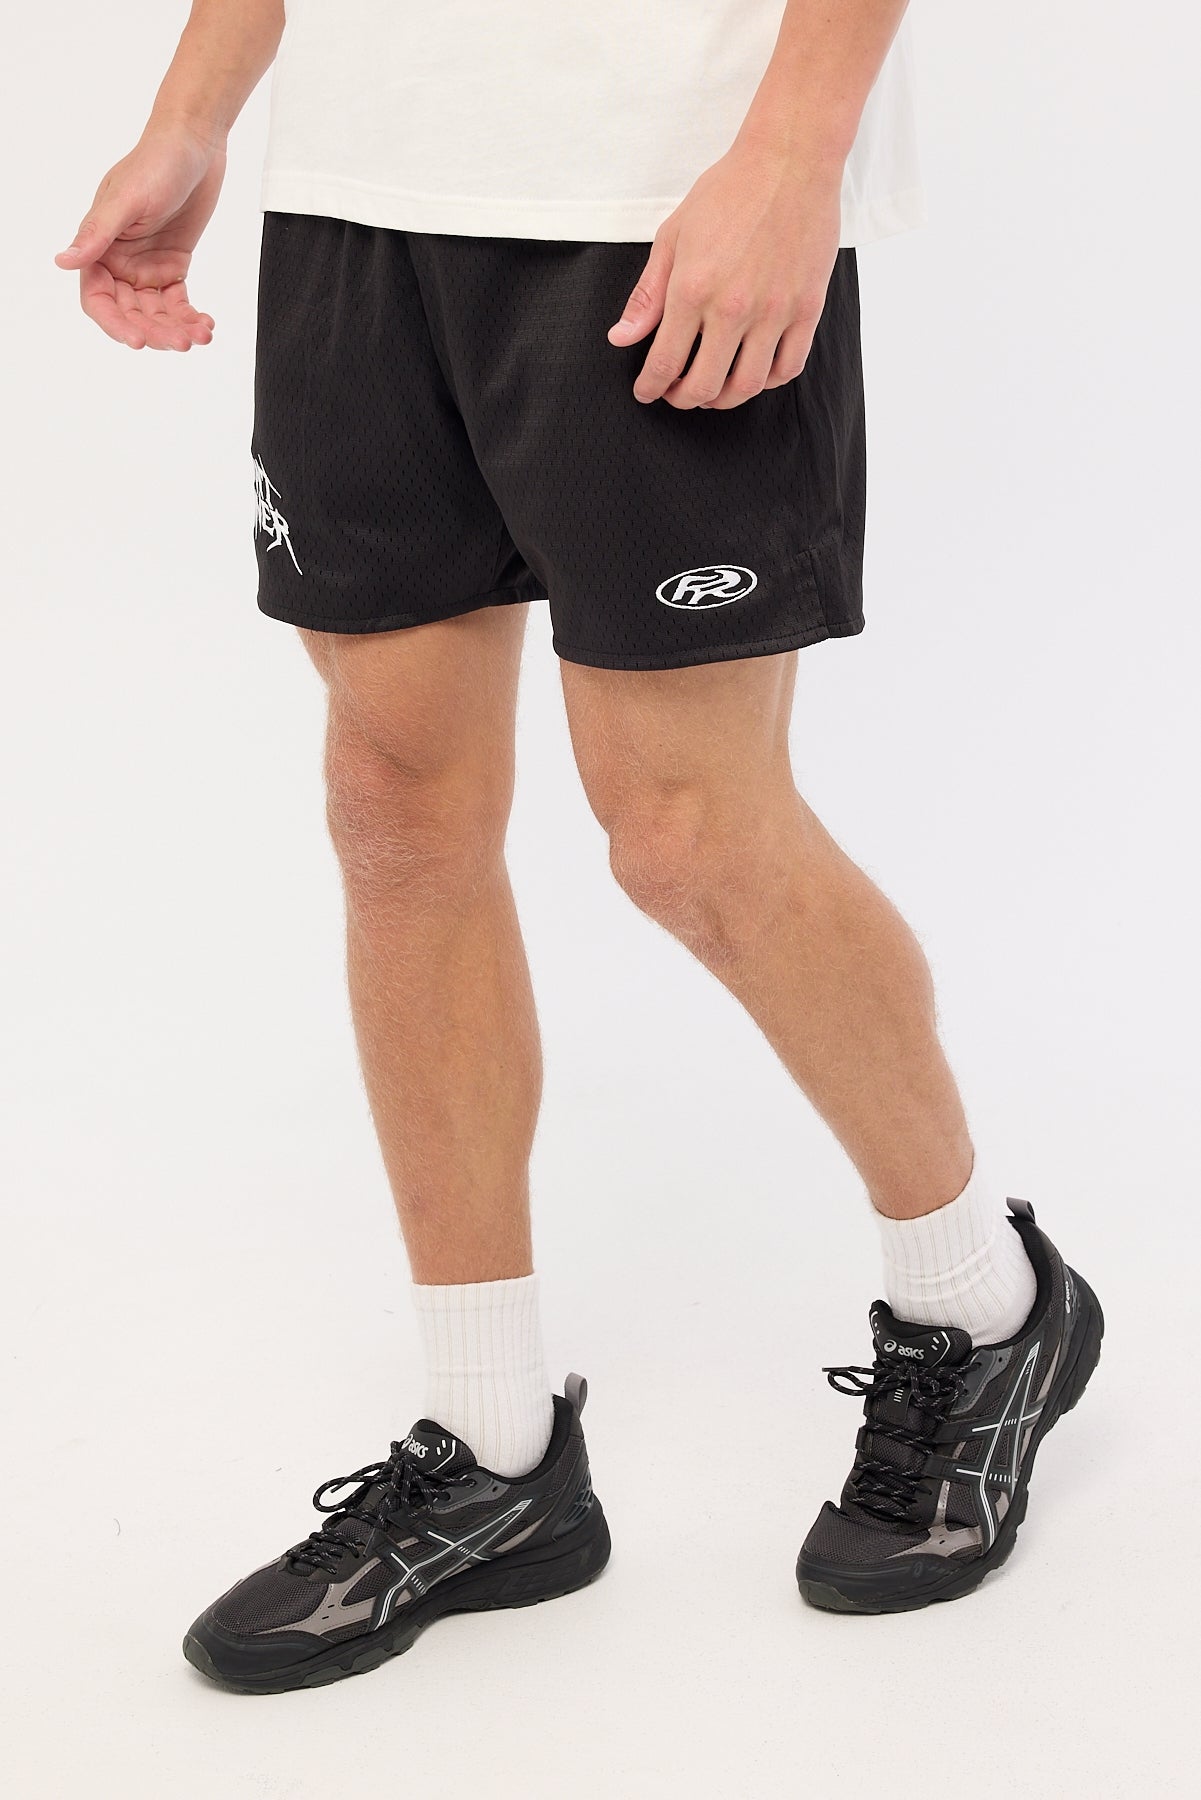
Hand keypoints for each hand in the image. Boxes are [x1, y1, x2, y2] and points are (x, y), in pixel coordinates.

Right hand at [55, 125, 224, 349]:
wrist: (194, 145)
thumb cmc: (155, 163)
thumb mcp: (125, 200)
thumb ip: (96, 234)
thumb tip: (63, 261)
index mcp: (100, 247)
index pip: (98, 298)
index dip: (115, 323)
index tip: (138, 340)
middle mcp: (119, 261)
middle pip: (131, 313)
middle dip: (155, 331)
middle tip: (180, 342)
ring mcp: (146, 266)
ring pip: (156, 313)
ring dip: (176, 329)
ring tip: (200, 335)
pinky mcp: (172, 265)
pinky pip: (178, 302)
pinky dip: (190, 317)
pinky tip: (205, 325)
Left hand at [608, 139, 842, 409]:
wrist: (790, 160)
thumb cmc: (730, 191)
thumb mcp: (673, 236)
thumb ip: (648, 294)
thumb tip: (622, 337)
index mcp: (692, 289)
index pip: (665, 362)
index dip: (651, 386)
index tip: (646, 391)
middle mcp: (733, 308)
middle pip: (704, 385)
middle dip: (682, 398)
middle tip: (677, 393)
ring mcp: (774, 312)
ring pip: (747, 386)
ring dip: (723, 399)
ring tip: (713, 390)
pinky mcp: (807, 308)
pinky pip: (787, 367)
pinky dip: (766, 381)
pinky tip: (752, 372)